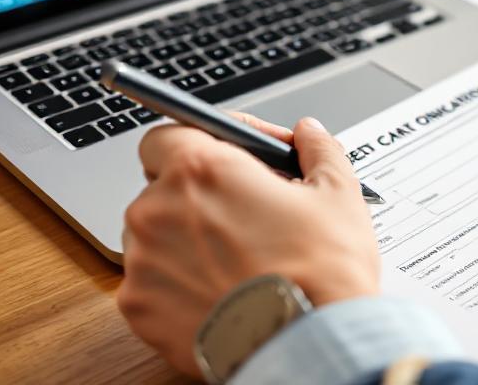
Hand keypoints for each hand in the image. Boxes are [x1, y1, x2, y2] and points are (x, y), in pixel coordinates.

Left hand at [117, 114, 379, 376]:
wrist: (307, 344)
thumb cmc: (322, 270)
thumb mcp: (338, 194)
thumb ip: (317, 150)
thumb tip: (309, 133)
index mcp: (201, 170)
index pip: (169, 134)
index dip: (201, 142)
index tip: (230, 157)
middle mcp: (159, 208)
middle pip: (164, 186)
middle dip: (202, 195)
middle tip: (247, 212)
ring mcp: (143, 261)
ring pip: (156, 236)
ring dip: (188, 239)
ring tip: (238, 260)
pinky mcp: (139, 307)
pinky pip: (151, 282)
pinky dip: (180, 284)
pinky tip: (222, 291)